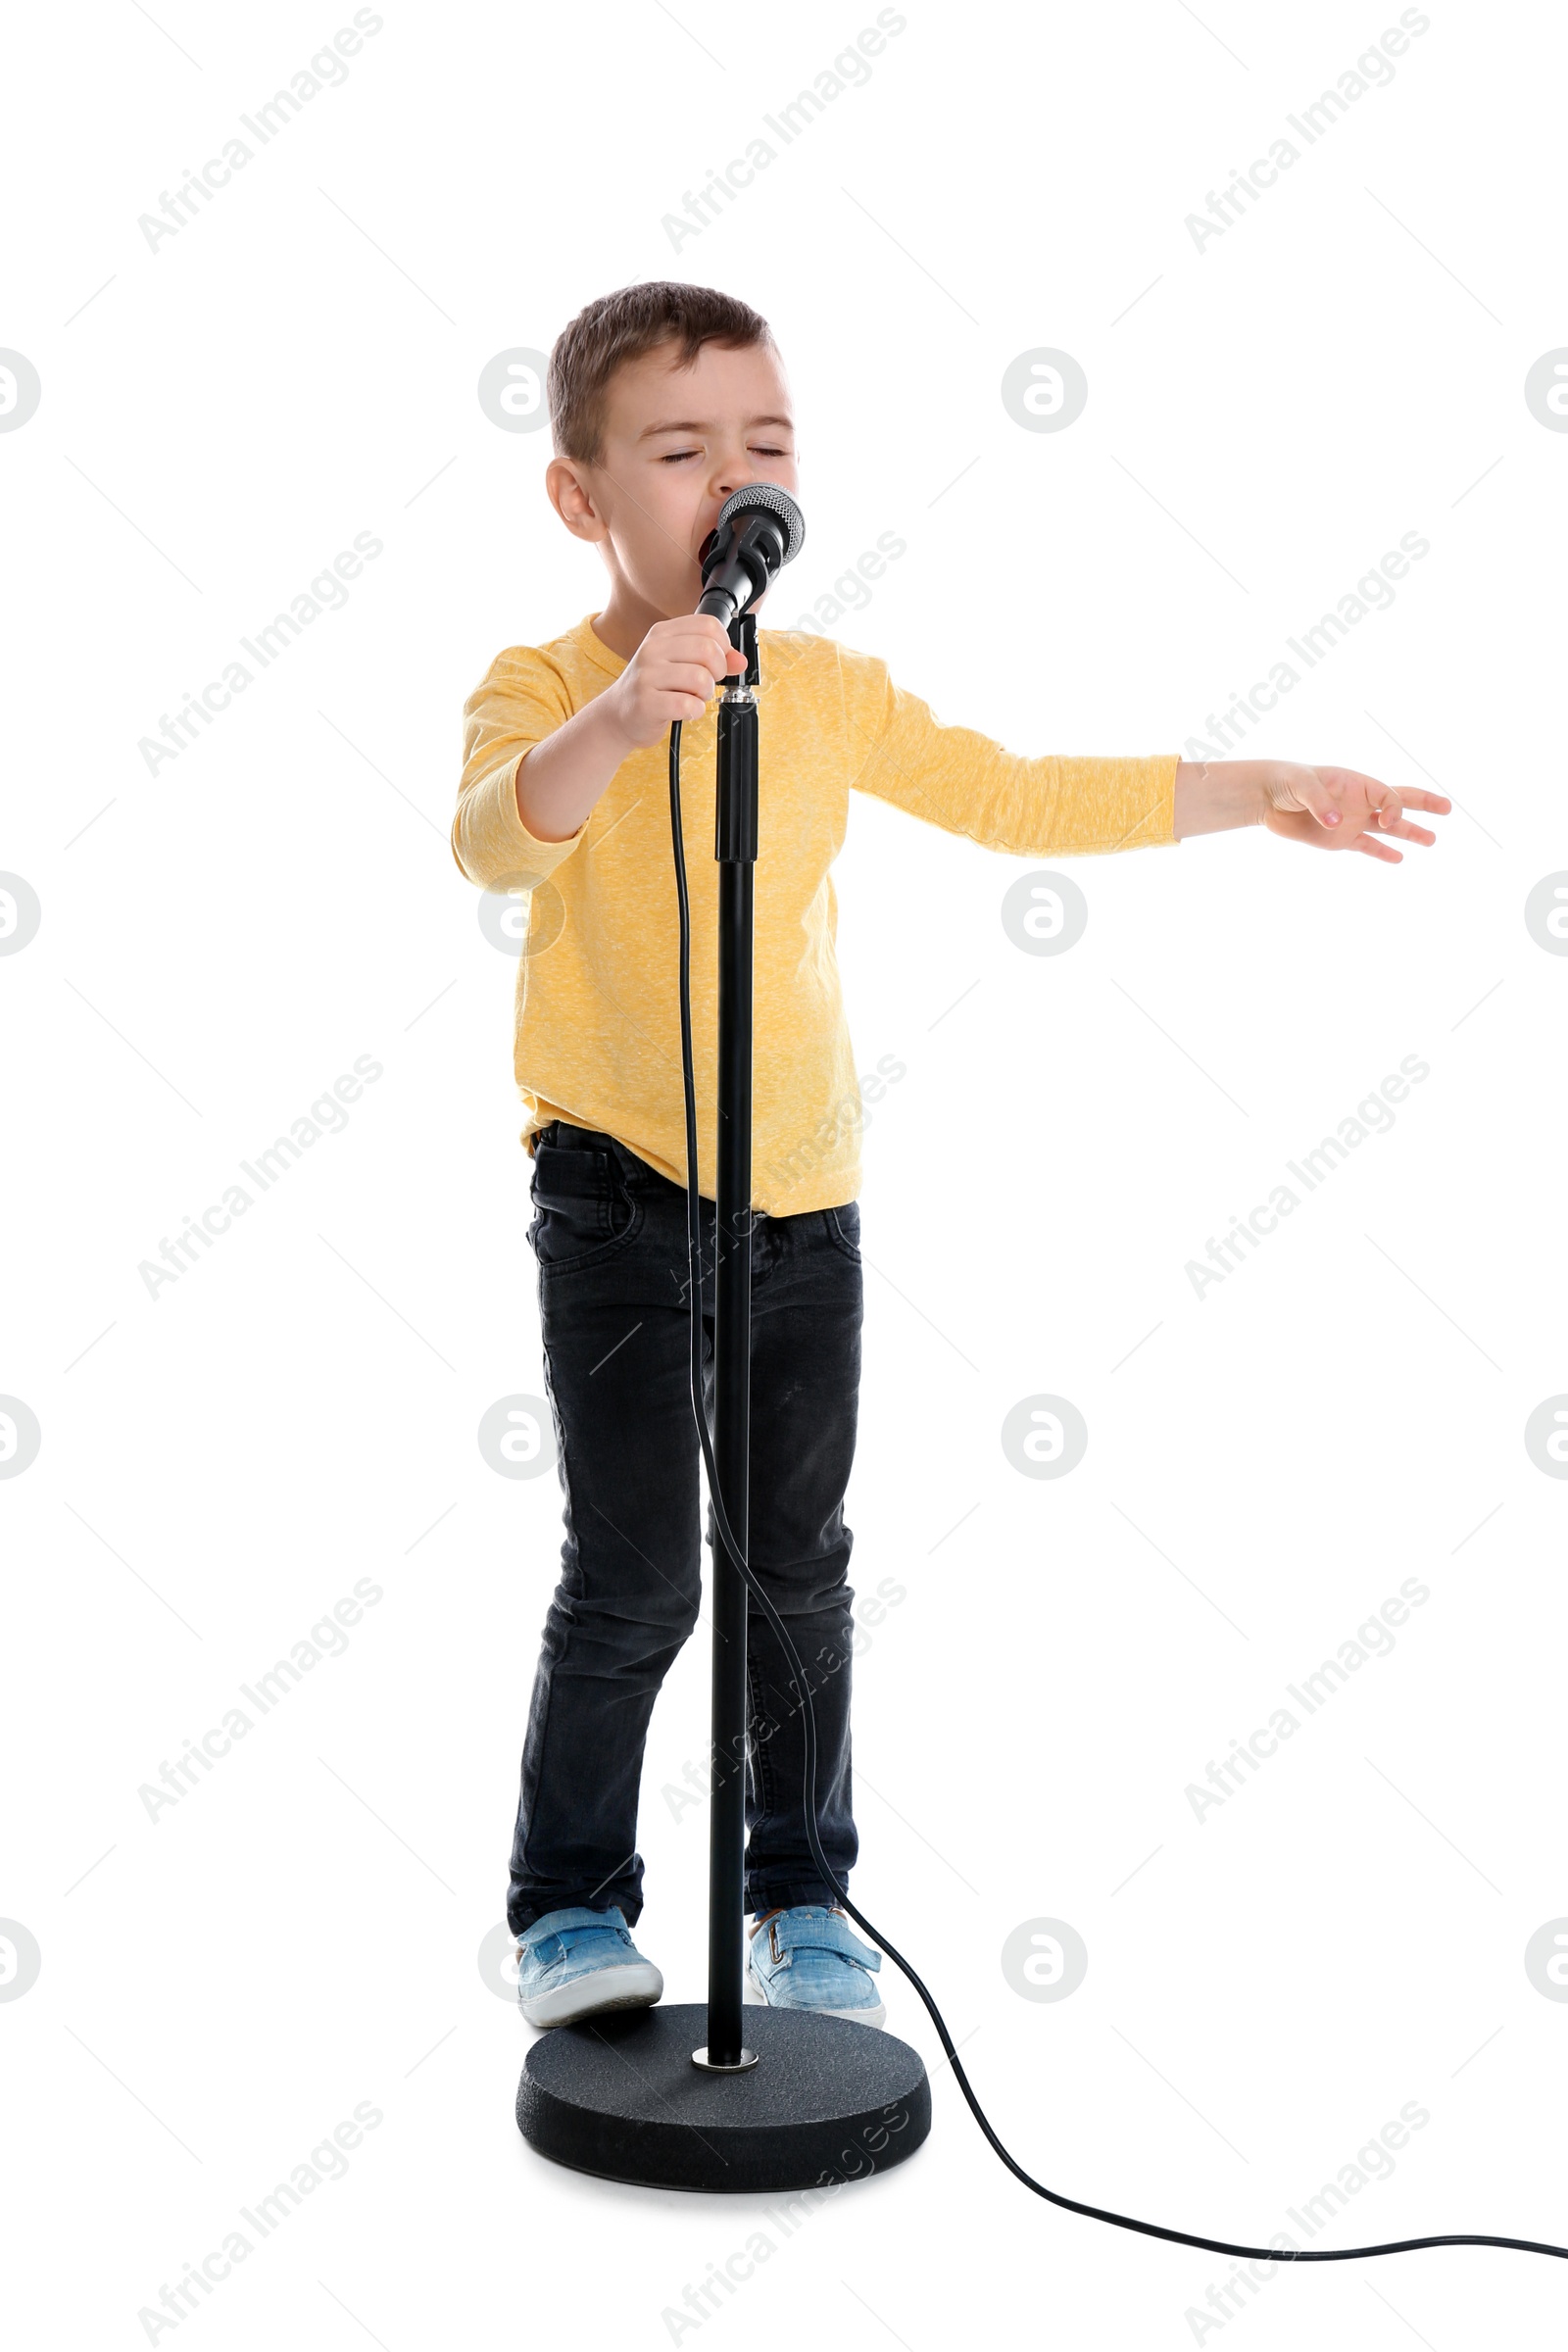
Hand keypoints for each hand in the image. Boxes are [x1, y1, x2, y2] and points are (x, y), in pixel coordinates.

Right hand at [604, 615, 746, 750]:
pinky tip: (684, 710)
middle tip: (706, 683)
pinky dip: (694, 711)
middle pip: (708, 649)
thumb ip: (713, 659)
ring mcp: (647, 675)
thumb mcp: (679, 664)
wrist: (618, 714)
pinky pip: (687, 704)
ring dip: (705, 693)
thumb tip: (740, 660)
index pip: (708, 625)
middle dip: (717, 671)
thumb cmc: (652, 687)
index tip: (716, 661)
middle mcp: (652, 649)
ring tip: (692, 697)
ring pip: (700, 678)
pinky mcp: (646, 702)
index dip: (723, 645)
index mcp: (662, 633)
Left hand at [1258, 762, 1450, 862]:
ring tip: (1432, 840)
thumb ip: (1319, 801)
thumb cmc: (1286, 781)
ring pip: (1388, 828)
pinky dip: (1382, 853)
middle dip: (1424, 805)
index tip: (1388, 822)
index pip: (1389, 795)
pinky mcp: (1339, 839)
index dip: (1396, 808)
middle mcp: (1360, 801)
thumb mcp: (1301, 784)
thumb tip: (1337, 823)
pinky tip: (1398, 859)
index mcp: (1357, 783)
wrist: (1267, 797)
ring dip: (1410, 833)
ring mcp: (1352, 820)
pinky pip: (1366, 846)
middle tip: (1448, 810)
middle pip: (1399, 802)